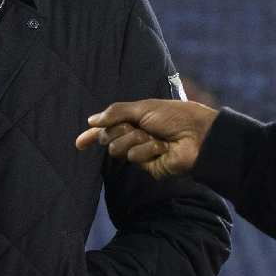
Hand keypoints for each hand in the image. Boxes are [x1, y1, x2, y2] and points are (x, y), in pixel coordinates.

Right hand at [74, 100, 218, 179]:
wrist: (196, 133)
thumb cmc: (174, 116)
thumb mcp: (143, 108)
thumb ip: (115, 113)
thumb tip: (92, 120)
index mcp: (134, 121)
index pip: (107, 129)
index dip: (93, 136)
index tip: (79, 143)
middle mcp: (135, 137)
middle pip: (108, 138)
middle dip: (118, 130)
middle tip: (134, 127)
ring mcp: (142, 153)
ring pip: (119, 149)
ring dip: (135, 139)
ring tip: (154, 137)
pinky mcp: (149, 167)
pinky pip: (136, 157)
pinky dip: (148, 150)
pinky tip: (163, 148)